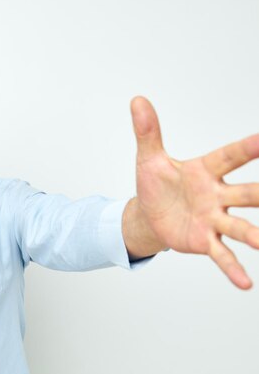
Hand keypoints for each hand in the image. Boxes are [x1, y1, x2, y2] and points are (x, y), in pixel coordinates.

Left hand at [130, 97, 258, 288]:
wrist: (150, 214)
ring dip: (255, 235)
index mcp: (205, 170)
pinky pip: (221, 254)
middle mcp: (217, 194)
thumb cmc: (156, 183)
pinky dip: (232, 268)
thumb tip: (137, 100)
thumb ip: (148, 131)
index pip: (229, 156)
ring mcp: (214, 219)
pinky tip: (246, 284)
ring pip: (240, 226)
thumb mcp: (149, 158)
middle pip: (246, 192)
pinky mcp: (205, 240)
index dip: (248, 148)